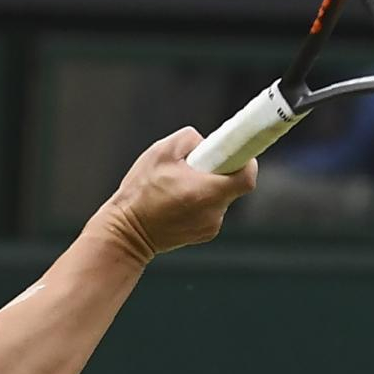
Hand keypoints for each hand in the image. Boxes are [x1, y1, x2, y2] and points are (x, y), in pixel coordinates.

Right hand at [92, 128, 257, 261]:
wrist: (127, 232)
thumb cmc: (141, 192)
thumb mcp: (160, 152)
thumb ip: (189, 138)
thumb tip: (205, 143)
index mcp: (206, 192)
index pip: (246, 177)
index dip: (245, 162)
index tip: (235, 154)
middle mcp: (214, 212)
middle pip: (233, 185)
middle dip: (220, 172)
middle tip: (198, 167)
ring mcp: (211, 226)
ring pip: (222, 197)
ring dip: (209, 188)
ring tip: (181, 186)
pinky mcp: (205, 234)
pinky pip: (212, 210)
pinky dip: (202, 202)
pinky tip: (179, 202)